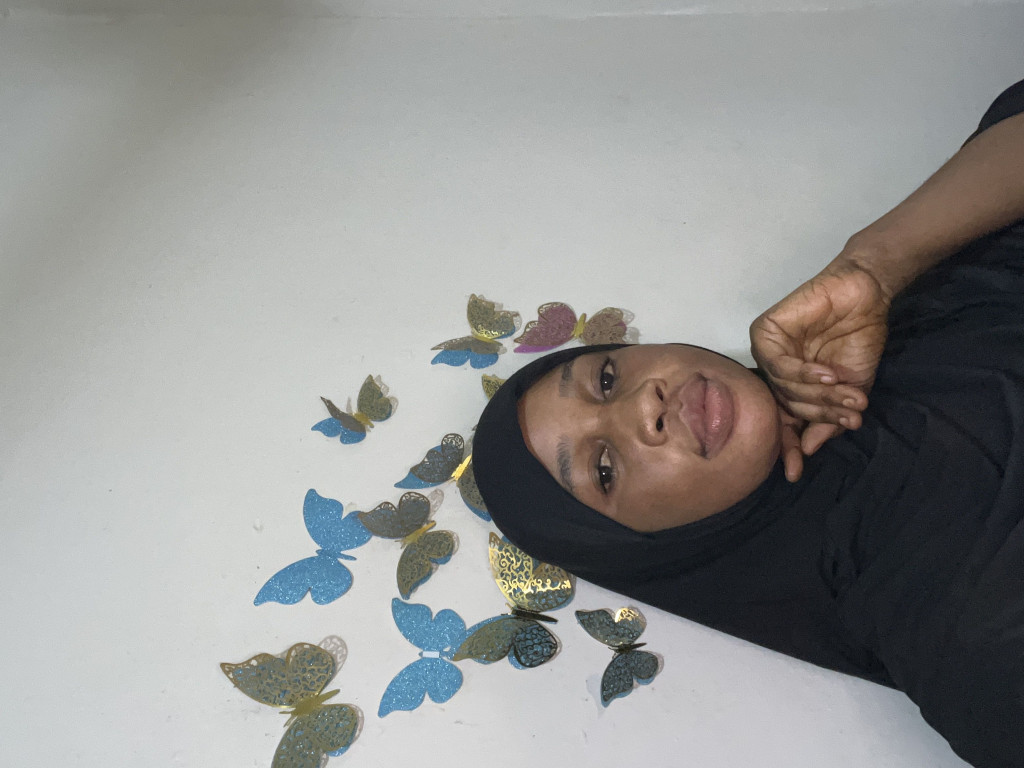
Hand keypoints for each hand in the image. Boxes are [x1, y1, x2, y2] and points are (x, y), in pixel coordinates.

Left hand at [751, 253, 890, 462]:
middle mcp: (773, 372)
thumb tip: (809, 449)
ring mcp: (766, 352)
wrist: (866, 297)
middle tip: (849, 415)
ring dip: (817, 395)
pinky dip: (804, 373)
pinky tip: (827, 374)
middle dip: (819, 414)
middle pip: (785, 407)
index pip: (781, 423)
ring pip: (782, 388)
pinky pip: (778, 364)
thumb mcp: (851, 391)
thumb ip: (829, 421)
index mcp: (790, 388)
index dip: (787, 447)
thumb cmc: (858, 340)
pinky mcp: (764, 331)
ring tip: (845, 392)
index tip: (795, 473)